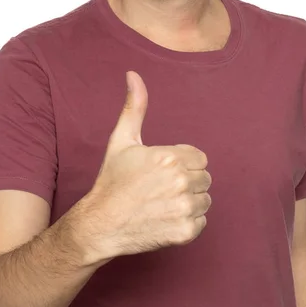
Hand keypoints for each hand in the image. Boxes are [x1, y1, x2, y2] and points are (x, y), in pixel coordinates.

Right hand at [86, 71, 211, 258]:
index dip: (182, 164)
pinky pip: (202, 222)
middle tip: (161, 189)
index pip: (200, 158)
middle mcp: (180, 181)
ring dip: (189, 202)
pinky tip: (165, 219)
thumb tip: (133, 74)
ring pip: (205, 200)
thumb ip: (135, 107)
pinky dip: (188, 222)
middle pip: (204, 178)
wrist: (100, 224)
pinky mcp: (185, 232)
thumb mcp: (121, 140)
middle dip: (187, 182)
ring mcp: (184, 208)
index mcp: (169, 156)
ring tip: (163, 203)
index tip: (162, 172)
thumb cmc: (112, 181)